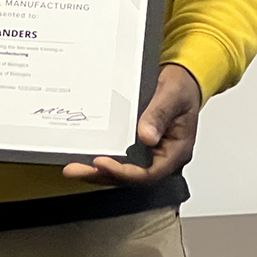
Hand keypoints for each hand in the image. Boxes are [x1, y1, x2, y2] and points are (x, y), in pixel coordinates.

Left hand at [61, 63, 201, 185]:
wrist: (183, 79)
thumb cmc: (182, 87)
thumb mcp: (172, 95)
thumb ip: (159, 115)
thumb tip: (147, 137)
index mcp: (176, 151)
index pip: (149, 173)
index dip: (124, 173)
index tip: (102, 163)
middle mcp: (162, 157)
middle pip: (132, 177)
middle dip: (103, 175)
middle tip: (76, 170)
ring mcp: (150, 154)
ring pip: (123, 171)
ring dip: (98, 171)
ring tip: (74, 168)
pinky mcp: (139, 147)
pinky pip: (121, 159)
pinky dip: (102, 161)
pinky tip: (84, 157)